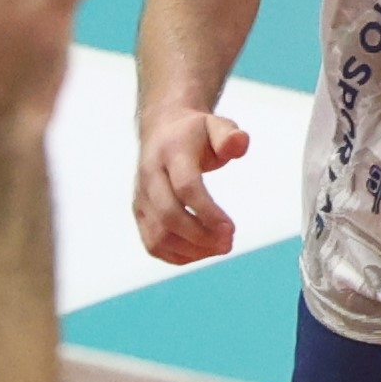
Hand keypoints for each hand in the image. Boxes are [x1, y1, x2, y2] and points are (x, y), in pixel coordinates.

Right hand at [135, 109, 250, 263]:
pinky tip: (202, 250)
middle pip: (169, 215)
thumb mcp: (216, 125)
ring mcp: (141, 196)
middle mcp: (150, 175)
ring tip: (220, 247)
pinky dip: (178, 256)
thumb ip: (230, 135)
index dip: (207, 212)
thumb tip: (240, 143)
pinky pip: (154, 244)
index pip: (185, 187)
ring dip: (191, 250)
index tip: (231, 228)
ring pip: (158, 236)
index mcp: (170, 152)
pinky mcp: (139, 213)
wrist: (162, 130)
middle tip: (229, 243)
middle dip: (201, 236)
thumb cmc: (197, 133)